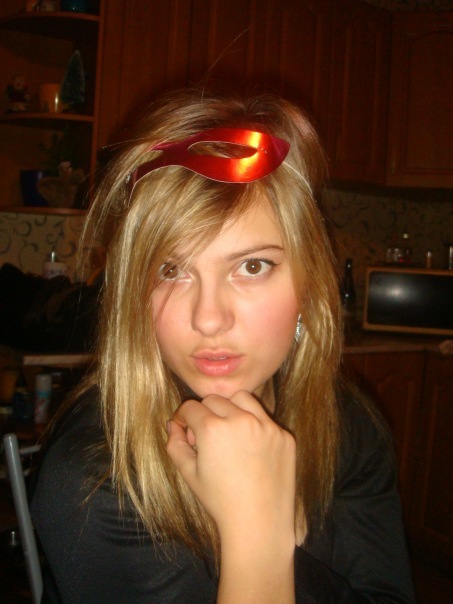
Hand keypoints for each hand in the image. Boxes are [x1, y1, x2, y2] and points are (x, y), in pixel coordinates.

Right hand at [166, 390, 295, 545]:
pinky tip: (250, 449)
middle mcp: (240, 420)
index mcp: (213, 429)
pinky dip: (253, 425)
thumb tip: (173, 424)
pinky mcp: (283, 435)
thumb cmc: (220, 501)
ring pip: (241, 398)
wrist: (259, 523)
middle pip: (214, 400)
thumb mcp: (188, 474)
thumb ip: (175, 444)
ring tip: (228, 432)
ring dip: (230, 408)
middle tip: (205, 436)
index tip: (185, 430)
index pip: (191, 407)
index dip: (183, 418)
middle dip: (205, 413)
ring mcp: (266, 426)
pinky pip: (264, 418)